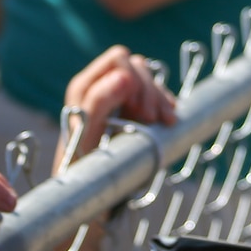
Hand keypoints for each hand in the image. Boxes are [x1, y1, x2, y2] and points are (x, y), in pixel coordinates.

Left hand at [58, 45, 175, 168]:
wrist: (90, 190)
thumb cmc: (82, 165)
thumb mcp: (87, 135)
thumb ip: (98, 102)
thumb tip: (124, 75)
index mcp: (84, 87)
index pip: (119, 60)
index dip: (135, 82)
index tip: (141, 113)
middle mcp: (99, 85)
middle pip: (135, 64)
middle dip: (149, 90)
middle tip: (152, 119)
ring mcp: (117, 95)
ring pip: (147, 76)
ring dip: (159, 98)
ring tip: (165, 122)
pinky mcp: (130, 106)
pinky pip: (155, 91)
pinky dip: (165, 103)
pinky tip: (168, 121)